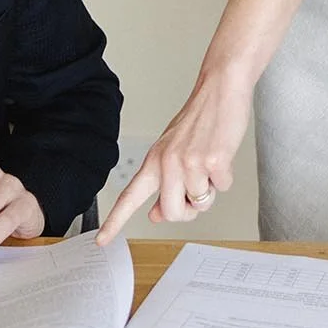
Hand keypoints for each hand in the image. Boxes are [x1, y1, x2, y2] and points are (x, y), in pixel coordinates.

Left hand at [96, 71, 250, 244]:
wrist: (221, 87)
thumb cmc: (199, 119)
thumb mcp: (172, 151)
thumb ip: (162, 183)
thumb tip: (155, 214)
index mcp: (154, 160)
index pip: (129, 197)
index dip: (114, 221)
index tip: (101, 240)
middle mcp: (168, 162)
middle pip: (172, 214)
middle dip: (188, 211)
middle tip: (195, 192)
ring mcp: (189, 162)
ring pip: (201, 204)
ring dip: (210, 189)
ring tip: (209, 162)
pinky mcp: (213, 160)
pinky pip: (222, 188)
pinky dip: (226, 177)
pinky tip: (221, 154)